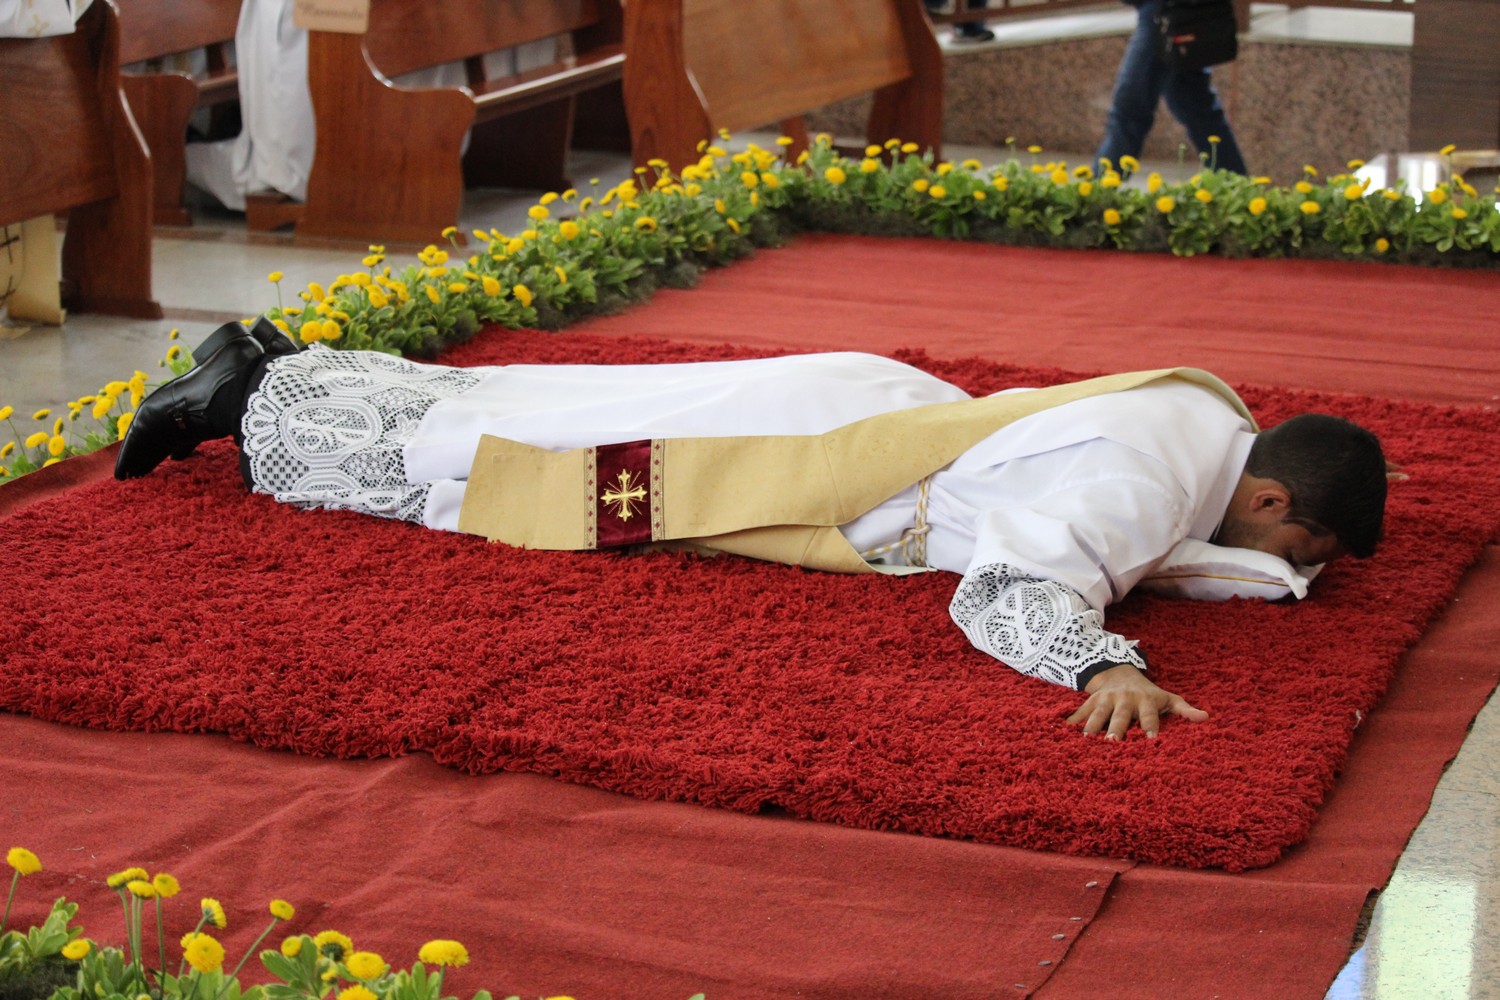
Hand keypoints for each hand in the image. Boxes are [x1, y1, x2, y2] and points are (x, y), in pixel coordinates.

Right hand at [1067, 664, 1208, 739]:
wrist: (1120, 674)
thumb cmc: (1149, 694)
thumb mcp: (1168, 698)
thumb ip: (1185, 710)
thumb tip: (1207, 718)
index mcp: (1146, 701)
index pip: (1150, 716)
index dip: (1151, 727)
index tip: (1152, 740)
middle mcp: (1125, 699)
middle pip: (1120, 716)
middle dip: (1117, 728)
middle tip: (1114, 742)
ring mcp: (1106, 699)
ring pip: (1097, 713)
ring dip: (1092, 726)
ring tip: (1086, 741)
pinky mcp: (1091, 701)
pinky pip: (1080, 711)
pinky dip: (1072, 720)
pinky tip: (1063, 731)